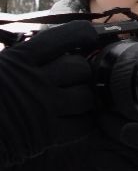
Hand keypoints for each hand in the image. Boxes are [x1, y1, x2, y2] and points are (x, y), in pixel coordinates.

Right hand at [0, 22, 98, 164]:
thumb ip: (16, 53)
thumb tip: (38, 42)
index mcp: (18, 58)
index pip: (65, 36)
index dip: (82, 35)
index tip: (88, 38)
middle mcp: (34, 80)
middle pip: (80, 68)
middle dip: (81, 73)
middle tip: (72, 79)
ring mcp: (42, 108)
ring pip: (86, 97)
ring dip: (83, 99)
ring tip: (72, 101)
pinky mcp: (45, 134)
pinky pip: (81, 125)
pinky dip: (80, 124)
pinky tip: (70, 121)